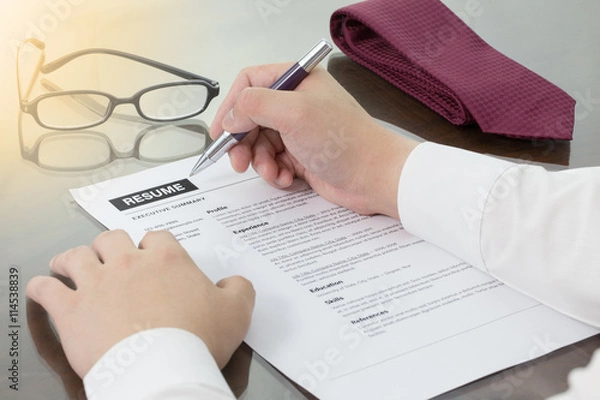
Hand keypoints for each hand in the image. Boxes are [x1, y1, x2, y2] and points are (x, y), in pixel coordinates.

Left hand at [26, 229, 254, 377]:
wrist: (160, 368)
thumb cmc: (196, 340)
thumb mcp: (236, 312)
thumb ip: (240, 289)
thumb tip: (236, 282)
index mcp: (167, 260)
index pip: (157, 236)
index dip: (153, 244)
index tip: (152, 255)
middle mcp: (129, 263)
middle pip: (111, 238)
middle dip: (110, 245)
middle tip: (111, 257)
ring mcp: (97, 284)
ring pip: (76, 256)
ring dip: (72, 259)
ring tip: (71, 265)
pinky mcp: (72, 310)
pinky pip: (47, 289)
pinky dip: (42, 287)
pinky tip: (43, 288)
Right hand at [210, 64, 418, 218]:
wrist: (374, 177)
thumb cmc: (344, 140)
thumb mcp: (295, 113)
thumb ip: (255, 105)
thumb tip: (230, 114)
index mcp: (297, 80)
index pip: (249, 83)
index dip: (231, 106)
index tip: (219, 132)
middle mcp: (297, 102)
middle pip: (250, 117)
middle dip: (242, 141)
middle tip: (238, 161)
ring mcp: (299, 129)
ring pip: (259, 142)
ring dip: (259, 161)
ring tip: (271, 172)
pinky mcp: (302, 154)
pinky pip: (273, 161)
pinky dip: (274, 172)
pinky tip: (285, 179)